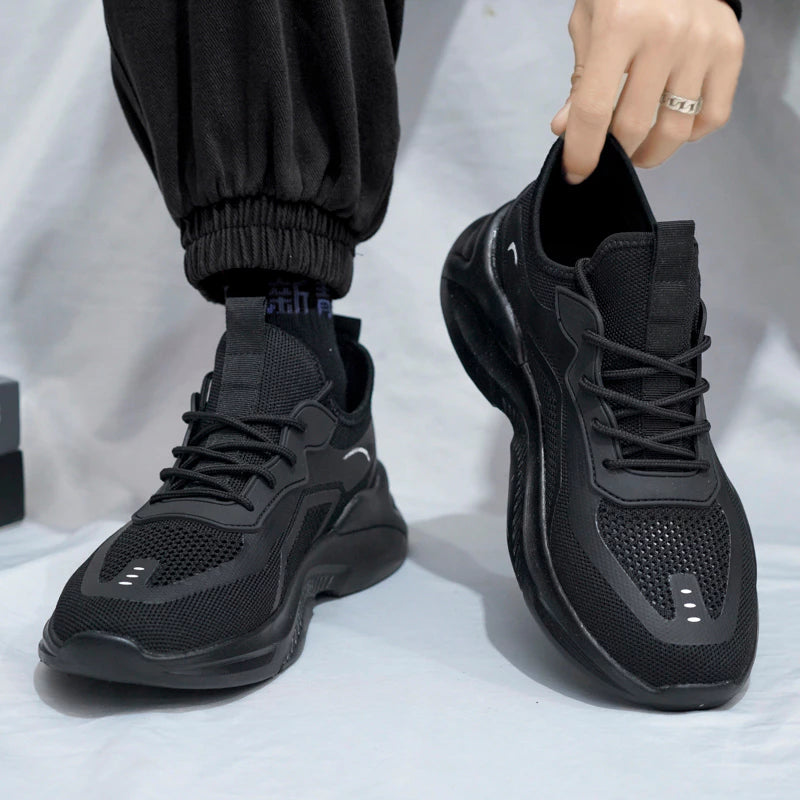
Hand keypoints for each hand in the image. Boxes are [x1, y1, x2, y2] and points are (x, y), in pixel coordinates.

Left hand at [550, 0, 744, 182]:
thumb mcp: (590, 23)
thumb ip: (580, 78)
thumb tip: (565, 129)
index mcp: (620, 25)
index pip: (594, 110)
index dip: (581, 151)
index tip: (576, 173)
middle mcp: (665, 34)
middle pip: (634, 126)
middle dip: (615, 153)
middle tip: (609, 153)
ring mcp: (702, 43)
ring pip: (675, 131)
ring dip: (650, 153)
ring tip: (637, 151)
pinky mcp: (731, 49)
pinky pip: (712, 117)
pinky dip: (689, 133)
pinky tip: (671, 124)